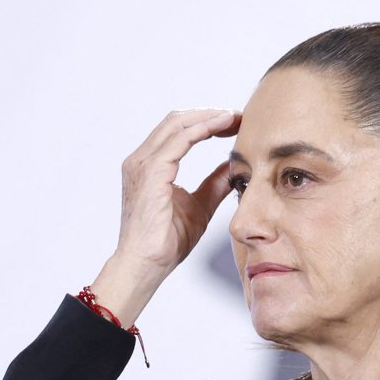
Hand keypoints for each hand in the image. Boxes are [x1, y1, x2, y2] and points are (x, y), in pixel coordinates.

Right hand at [90, 109, 240, 327]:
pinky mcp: (151, 172)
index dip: (205, 123)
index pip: (177, 132)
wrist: (146, 264)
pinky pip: (180, 140)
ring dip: (208, 117)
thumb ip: (214, 184)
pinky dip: (203, 128)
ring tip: (234, 118)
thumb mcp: (200, 206)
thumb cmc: (166, 242)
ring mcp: (142, 164)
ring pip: (177, 124)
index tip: (233, 124)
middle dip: (209, 114)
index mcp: (149, 167)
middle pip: (176, 121)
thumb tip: (233, 167)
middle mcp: (141, 160)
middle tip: (238, 117)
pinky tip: (223, 127)